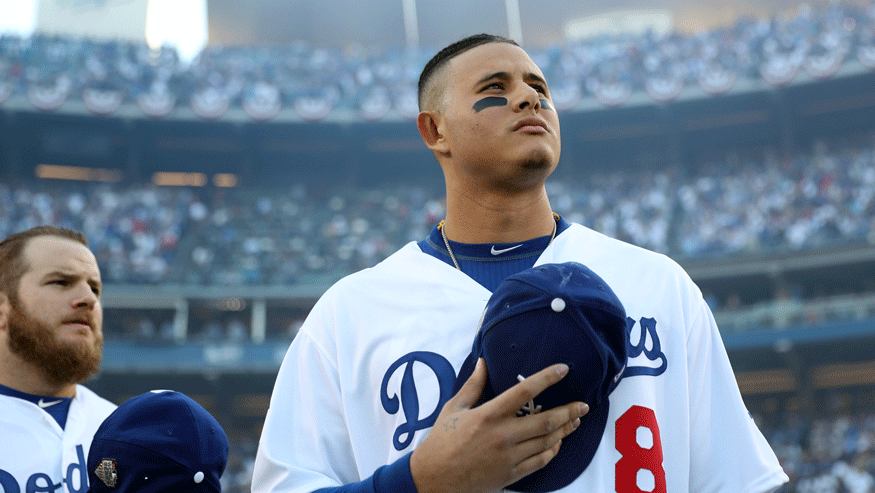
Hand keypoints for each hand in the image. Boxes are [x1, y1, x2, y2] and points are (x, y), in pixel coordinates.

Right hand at [409, 358, 588, 492]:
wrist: (434, 478)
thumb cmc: (441, 441)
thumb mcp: (454, 408)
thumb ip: (473, 385)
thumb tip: (483, 363)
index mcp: (489, 415)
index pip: (524, 391)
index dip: (547, 378)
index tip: (563, 369)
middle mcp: (503, 435)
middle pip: (545, 421)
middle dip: (569, 411)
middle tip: (583, 404)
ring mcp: (509, 457)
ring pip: (547, 441)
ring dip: (565, 430)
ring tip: (575, 420)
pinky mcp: (511, 474)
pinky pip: (540, 461)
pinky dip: (553, 451)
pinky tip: (558, 443)